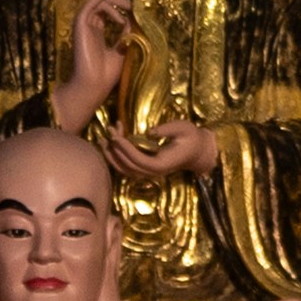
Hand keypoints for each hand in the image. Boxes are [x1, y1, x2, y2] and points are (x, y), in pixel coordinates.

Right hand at [58, 0, 125, 131]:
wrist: (94, 85)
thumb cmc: (106, 73)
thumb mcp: (123, 48)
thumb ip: (127, 32)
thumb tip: (135, 17)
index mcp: (98, 31)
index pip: (108, 7)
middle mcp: (90, 25)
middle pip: (104, 0)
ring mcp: (84, 23)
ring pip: (100, 0)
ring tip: (131, 9)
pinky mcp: (80, 22)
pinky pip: (93, 3)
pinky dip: (106, 0)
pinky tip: (120, 11)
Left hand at [106, 118, 226, 179]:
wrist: (198, 151)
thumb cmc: (191, 137)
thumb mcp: (184, 128)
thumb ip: (168, 129)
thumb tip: (150, 131)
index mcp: (163, 164)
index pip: (140, 160)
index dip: (126, 150)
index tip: (116, 136)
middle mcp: (154, 172)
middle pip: (129, 166)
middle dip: (116, 150)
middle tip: (109, 132)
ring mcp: (149, 172)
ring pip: (125, 170)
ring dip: (112, 157)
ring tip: (103, 140)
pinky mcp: (145, 169)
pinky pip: (127, 168)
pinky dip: (117, 159)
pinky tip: (111, 145)